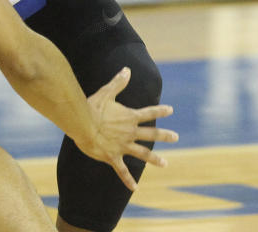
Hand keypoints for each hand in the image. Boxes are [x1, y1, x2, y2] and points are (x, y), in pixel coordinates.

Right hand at [77, 67, 177, 190]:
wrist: (82, 124)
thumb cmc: (92, 107)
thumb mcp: (106, 93)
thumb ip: (118, 83)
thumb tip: (128, 69)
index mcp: (129, 117)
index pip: (149, 113)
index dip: (160, 111)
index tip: (171, 110)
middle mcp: (130, 132)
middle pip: (152, 135)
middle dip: (165, 136)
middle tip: (176, 137)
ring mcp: (123, 146)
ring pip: (143, 154)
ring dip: (154, 159)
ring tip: (165, 164)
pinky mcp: (113, 157)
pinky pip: (122, 170)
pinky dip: (128, 179)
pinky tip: (135, 187)